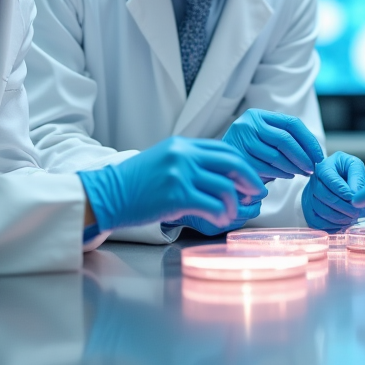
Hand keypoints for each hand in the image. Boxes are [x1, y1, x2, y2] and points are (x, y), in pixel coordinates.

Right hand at [78, 137, 264, 231]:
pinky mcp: (175, 196)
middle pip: (232, 163)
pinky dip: (222, 214)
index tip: (253, 179)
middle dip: (250, 180)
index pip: (225, 150)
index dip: (244, 165)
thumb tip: (222, 173)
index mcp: (183, 145)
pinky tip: (221, 220)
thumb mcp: (165, 160)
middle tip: (257, 195)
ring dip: (236, 203)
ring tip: (234, 213)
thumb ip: (190, 161)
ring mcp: (180, 174)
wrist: (107, 194)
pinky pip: (212, 205)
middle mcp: (184, 155)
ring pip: (225, 187)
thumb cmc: (137, 182)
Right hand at [222, 109, 324, 180]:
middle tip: (312, 168)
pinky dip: (281, 173)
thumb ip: (285, 140)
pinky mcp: (238, 157)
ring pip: (277, 155)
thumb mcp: (266, 139)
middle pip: (285, 139)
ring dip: (294, 167)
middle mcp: (248, 123)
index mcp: (258, 115)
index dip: (308, 140)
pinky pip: (267, 167)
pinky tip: (288, 176)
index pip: (291, 123)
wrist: (219, 165)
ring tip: (302, 173)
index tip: (319, 154)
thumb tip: (315, 152)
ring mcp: (241, 139)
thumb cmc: (250, 154)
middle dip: (303, 156)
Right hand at [301, 152, 364, 230]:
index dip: (342, 190)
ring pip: (321, 210)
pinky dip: (332, 226)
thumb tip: (356, 194)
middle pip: (324, 196)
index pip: (330, 180)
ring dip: (339, 217)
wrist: (339, 180)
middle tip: (358, 212)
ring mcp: (309, 197)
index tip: (353, 198)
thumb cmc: (347, 172)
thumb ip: (357, 177)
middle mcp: (313, 181)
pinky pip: (317, 223)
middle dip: (343, 206)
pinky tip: (344, 224)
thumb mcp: (355, 166)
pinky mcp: (309, 211)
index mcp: (324, 167)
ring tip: (353, 218)